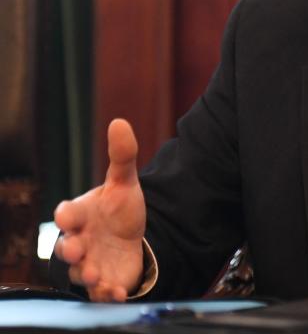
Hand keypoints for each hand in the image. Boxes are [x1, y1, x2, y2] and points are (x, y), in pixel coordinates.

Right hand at [53, 118, 146, 301]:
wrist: (132, 237)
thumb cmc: (119, 209)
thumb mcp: (124, 182)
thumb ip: (122, 156)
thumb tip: (120, 122)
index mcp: (81, 215)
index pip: (67, 213)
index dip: (67, 214)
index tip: (69, 214)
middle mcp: (80, 240)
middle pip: (67, 246)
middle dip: (69, 249)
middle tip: (76, 249)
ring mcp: (90, 262)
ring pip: (81, 272)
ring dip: (87, 274)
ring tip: (96, 274)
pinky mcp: (104, 281)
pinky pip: (100, 292)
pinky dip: (106, 293)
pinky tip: (116, 292)